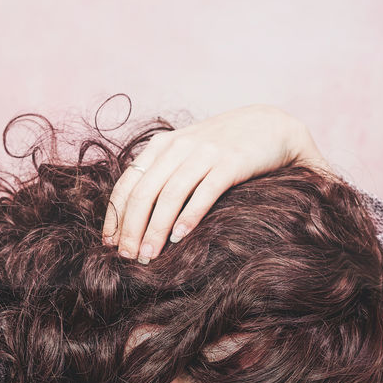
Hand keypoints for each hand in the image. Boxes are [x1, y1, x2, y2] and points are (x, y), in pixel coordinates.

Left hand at [103, 104, 329, 262]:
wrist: (272, 126)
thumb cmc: (224, 146)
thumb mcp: (186, 152)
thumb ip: (163, 173)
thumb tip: (134, 215)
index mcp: (162, 145)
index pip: (127, 183)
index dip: (116, 216)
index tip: (110, 243)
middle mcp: (179, 146)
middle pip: (143, 193)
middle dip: (131, 228)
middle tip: (127, 257)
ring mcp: (205, 152)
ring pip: (169, 195)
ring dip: (156, 229)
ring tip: (149, 256)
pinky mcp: (231, 162)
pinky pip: (204, 192)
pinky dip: (189, 216)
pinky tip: (180, 238)